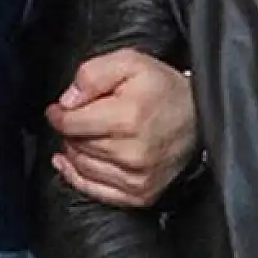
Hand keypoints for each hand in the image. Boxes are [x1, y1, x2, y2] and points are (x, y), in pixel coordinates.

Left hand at [46, 49, 196, 207]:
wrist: (200, 117)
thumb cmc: (163, 89)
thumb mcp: (129, 62)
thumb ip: (92, 75)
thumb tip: (66, 101)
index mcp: (127, 118)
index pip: (71, 124)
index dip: (58, 115)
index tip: (58, 110)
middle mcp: (132, 153)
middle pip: (76, 146)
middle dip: (70, 131)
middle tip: (79, 119)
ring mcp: (137, 178)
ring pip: (82, 168)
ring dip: (75, 152)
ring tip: (83, 136)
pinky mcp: (140, 194)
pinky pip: (94, 191)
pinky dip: (76, 177)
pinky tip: (69, 163)